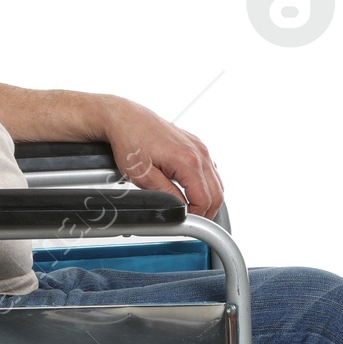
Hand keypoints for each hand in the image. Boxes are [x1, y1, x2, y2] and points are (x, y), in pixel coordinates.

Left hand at [100, 96, 223, 216]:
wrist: (125, 118)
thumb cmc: (130, 143)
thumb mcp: (143, 177)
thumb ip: (167, 196)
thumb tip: (182, 211)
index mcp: (188, 161)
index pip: (205, 200)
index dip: (198, 217)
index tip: (187, 224)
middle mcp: (199, 152)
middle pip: (217, 193)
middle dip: (206, 212)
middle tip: (191, 223)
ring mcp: (200, 147)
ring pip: (217, 182)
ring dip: (208, 199)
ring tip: (192, 211)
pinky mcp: (196, 144)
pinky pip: (211, 170)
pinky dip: (207, 185)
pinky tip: (193, 192)